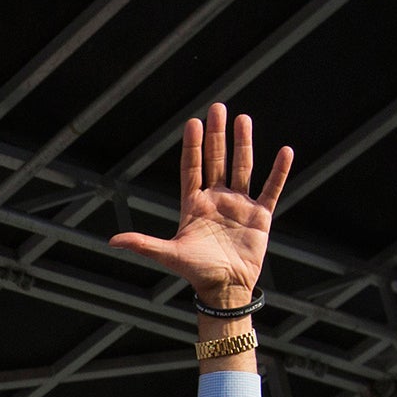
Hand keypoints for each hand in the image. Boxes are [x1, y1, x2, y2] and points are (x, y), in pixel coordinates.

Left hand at [110, 103, 293, 305]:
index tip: (193, 122)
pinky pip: (271, 188)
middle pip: (217, 160)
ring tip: (243, 119)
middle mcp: (216, 199)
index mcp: (194, 205)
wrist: (224, 288)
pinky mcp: (260, 215)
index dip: (193, 146)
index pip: (192, 168)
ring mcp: (239, 205)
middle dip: (217, 135)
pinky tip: (285, 151)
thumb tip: (112, 241)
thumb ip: (143, 244)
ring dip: (243, 144)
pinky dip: (279, 171)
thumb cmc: (195, 271)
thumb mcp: (168, 254)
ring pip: (243, 167)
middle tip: (218, 107)